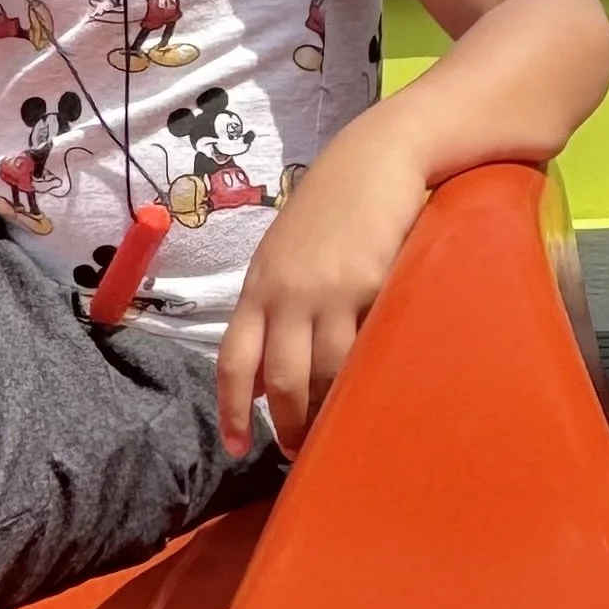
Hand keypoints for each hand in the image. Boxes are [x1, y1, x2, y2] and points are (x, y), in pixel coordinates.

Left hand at [216, 117, 428, 456]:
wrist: (378, 157)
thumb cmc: (332, 205)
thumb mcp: (284, 253)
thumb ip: (272, 305)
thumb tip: (264, 370)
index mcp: (259, 286)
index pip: (233, 361)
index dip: (231, 410)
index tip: (237, 447)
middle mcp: (287, 293)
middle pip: (282, 381)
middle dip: (289, 425)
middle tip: (300, 451)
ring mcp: (330, 291)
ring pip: (327, 374)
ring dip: (331, 410)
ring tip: (339, 428)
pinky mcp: (373, 286)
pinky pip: (369, 348)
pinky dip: (369, 376)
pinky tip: (375, 389)